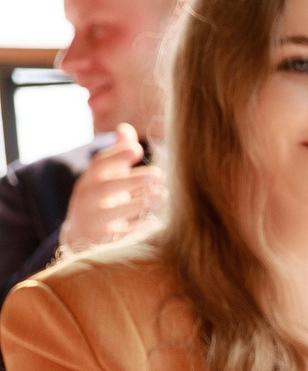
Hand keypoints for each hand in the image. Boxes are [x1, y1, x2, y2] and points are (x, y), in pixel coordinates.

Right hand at [57, 125, 161, 255]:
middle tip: (159, 175)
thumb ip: (117, 155)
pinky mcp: (103, 241)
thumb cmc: (103, 198)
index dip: (116, 156)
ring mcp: (94, 221)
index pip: (99, 165)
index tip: (137, 149)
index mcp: (90, 180)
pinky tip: (156, 222)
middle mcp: (88, 199)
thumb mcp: (106, 177)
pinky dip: (137, 229)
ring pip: (115, 213)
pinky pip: (121, 236)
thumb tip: (125, 129)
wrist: (81, 236)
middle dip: (132, 181)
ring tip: (162, 195)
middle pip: (107, 188)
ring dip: (139, 203)